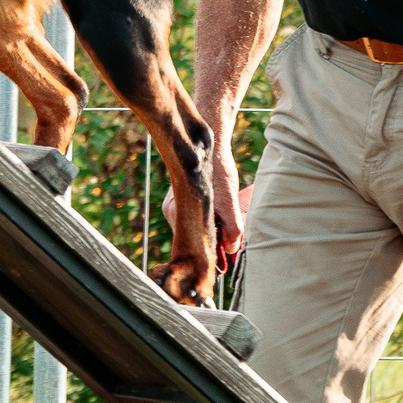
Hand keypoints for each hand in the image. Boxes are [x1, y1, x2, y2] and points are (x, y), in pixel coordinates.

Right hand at [172, 145, 251, 271]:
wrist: (212, 143)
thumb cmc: (219, 170)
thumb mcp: (229, 201)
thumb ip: (232, 228)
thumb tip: (232, 250)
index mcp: (175, 212)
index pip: (189, 245)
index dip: (206, 252)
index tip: (220, 259)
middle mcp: (171, 210)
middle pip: (192, 237)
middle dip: (211, 240)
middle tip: (228, 239)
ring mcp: (175, 204)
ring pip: (195, 227)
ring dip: (212, 227)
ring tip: (225, 219)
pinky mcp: (183, 198)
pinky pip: (196, 217)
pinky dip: (209, 218)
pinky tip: (219, 209)